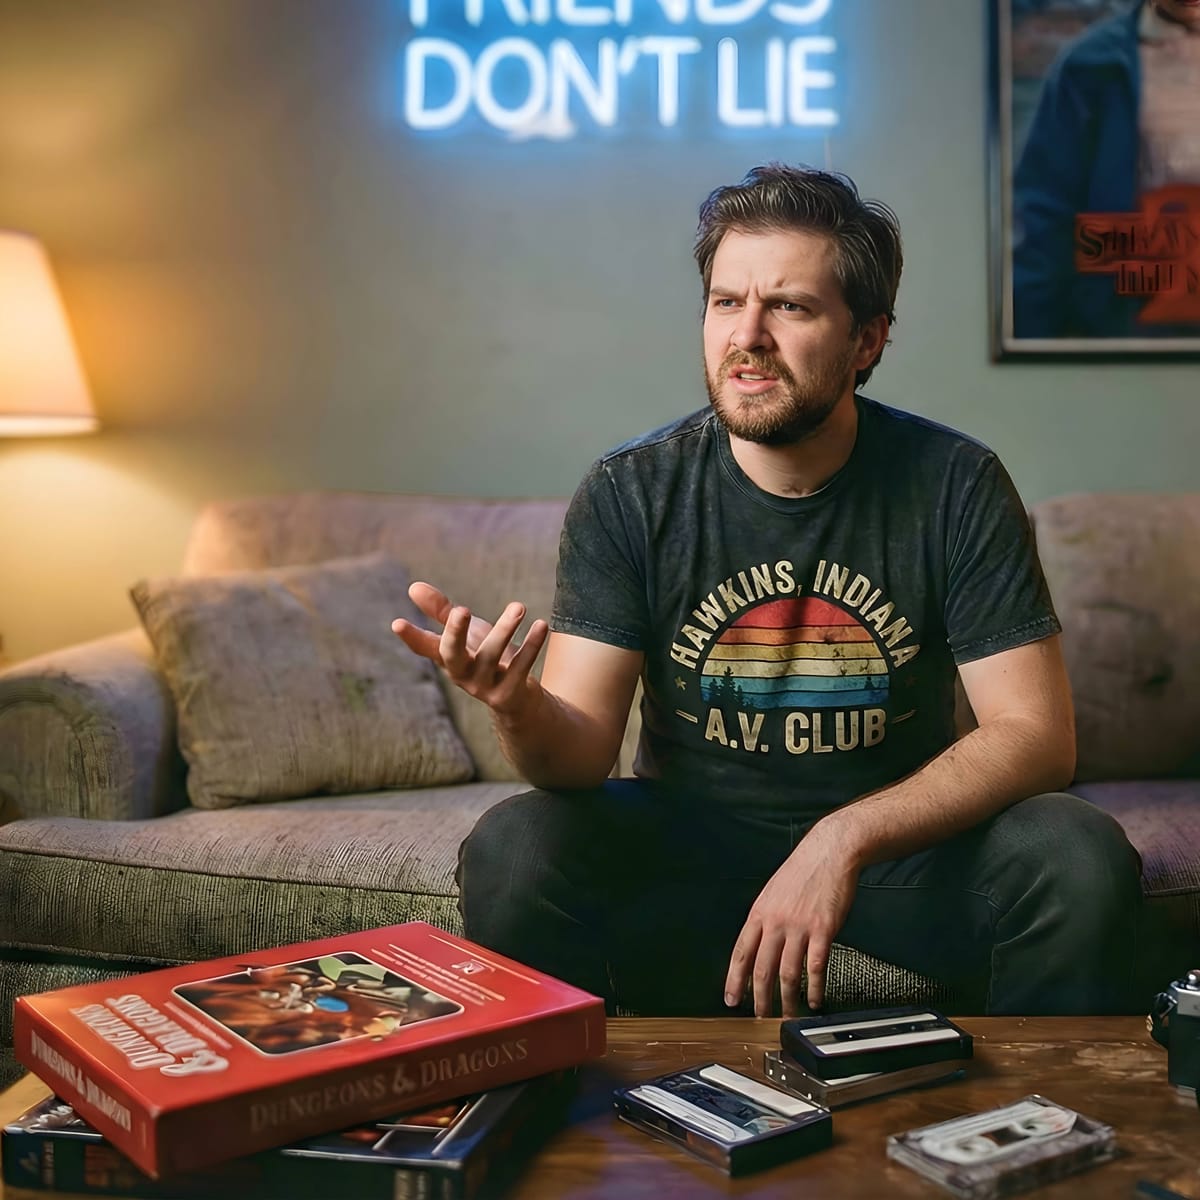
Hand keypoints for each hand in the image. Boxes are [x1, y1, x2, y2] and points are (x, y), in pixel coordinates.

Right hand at [391, 581, 548, 716]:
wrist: (517, 701)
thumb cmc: (486, 660)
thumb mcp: (465, 634)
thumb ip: (442, 612)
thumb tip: (413, 587)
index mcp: (449, 659)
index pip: (425, 647)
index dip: (411, 637)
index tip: (396, 623)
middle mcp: (462, 674)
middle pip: (452, 655)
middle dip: (455, 633)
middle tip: (461, 610)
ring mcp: (485, 687)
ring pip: (491, 657)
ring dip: (505, 630)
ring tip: (519, 606)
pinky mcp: (509, 694)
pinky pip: (520, 668)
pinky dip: (532, 646)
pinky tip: (541, 625)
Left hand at [724, 820, 860, 1016]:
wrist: (829, 852)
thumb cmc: (802, 871)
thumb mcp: (772, 892)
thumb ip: (765, 919)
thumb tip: (758, 944)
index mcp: (760, 913)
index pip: (741, 953)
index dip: (734, 979)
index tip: (732, 999)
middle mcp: (776, 921)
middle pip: (762, 968)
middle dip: (759, 998)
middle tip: (760, 1016)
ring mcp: (799, 926)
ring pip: (787, 973)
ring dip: (787, 999)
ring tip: (787, 1015)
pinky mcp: (823, 930)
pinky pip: (816, 967)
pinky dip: (815, 988)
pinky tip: (815, 1000)